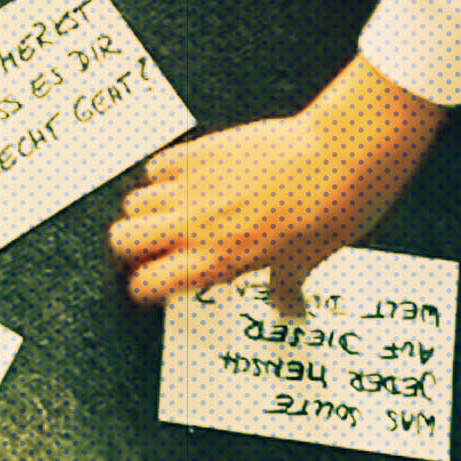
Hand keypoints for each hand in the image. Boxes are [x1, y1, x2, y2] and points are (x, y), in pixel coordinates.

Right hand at [110, 56, 446, 315]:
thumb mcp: (307, 261)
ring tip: (173, 214)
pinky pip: (158, 166)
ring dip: (149, 212)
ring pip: (134, 202)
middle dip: (134, 247)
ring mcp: (192, 186)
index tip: (158, 284)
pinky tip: (186, 181)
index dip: (146, 287)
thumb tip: (291, 308)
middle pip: (122, 239)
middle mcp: (194, 225)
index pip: (145, 283)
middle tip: (158, 248)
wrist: (338, 156)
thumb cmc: (330, 211)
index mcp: (215, 260)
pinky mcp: (199, 152)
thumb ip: (285, 288)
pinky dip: (164, 175)